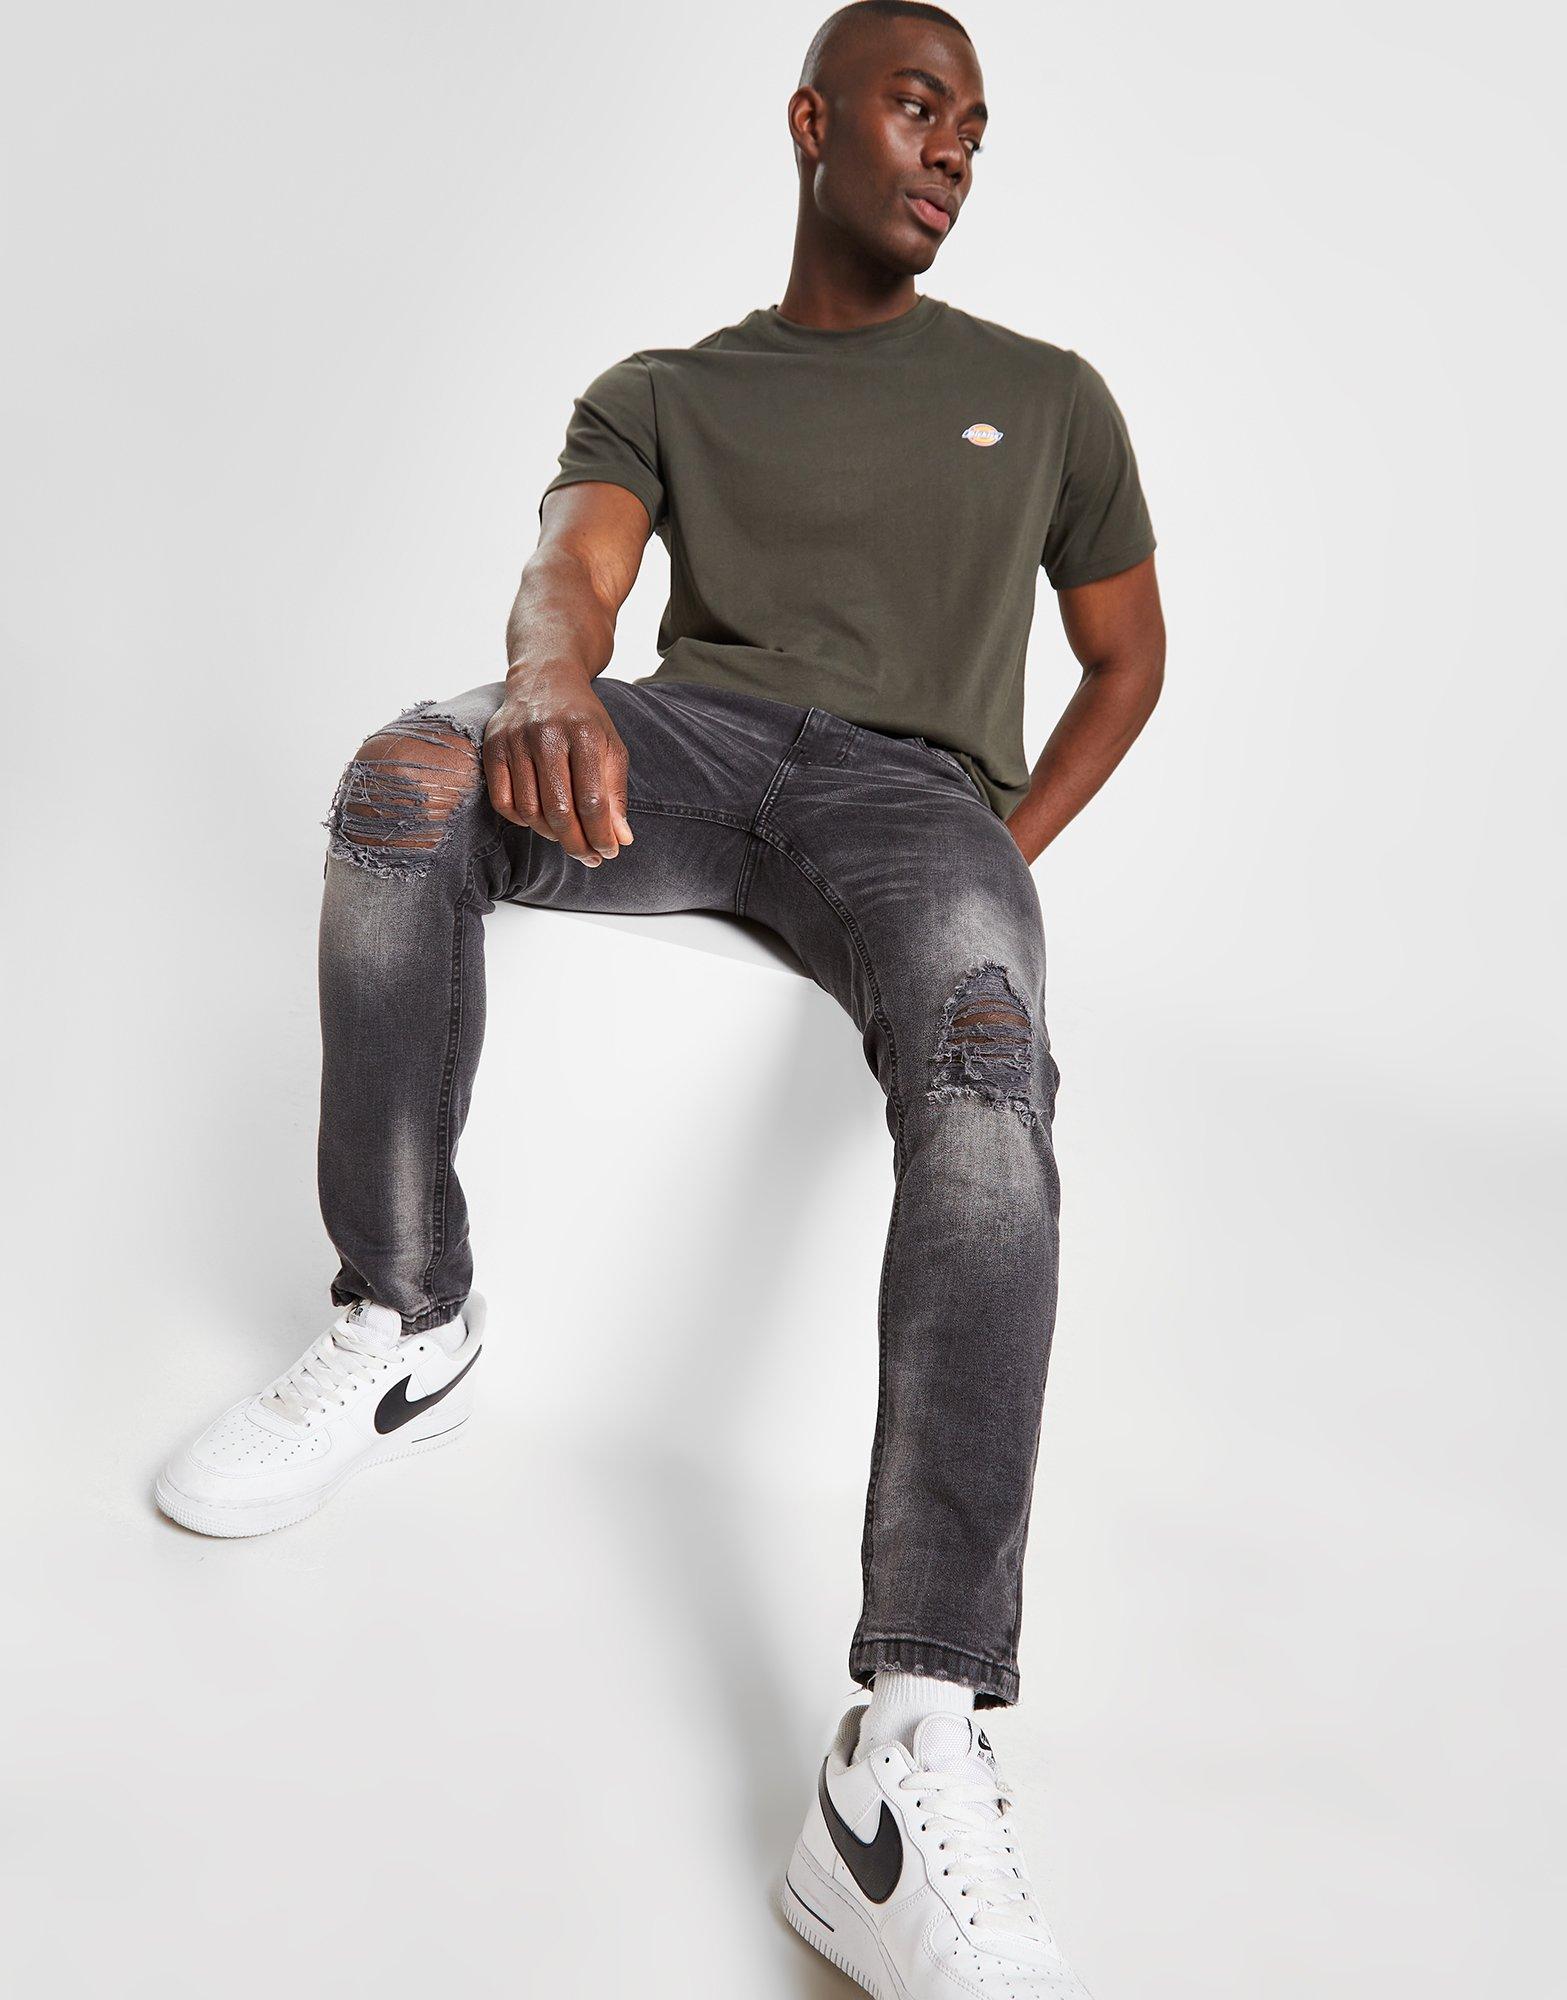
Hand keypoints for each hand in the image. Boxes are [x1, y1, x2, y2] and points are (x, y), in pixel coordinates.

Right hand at [482, 671, 634, 865]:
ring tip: (567, 838)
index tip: (609, 852)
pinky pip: (503, 801)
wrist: (545, 678)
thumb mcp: (610, 747)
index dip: (601, 834)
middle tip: (589, 858)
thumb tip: (622, 839)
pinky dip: (521, 821)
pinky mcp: (493, 746)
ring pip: (530, 810)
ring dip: (550, 835)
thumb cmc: (583, 719)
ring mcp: (516, 740)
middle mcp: (547, 735)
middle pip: (560, 810)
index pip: (593, 800)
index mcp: (584, 733)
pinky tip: (538, 821)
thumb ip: (616, 793)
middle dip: (577, 843)